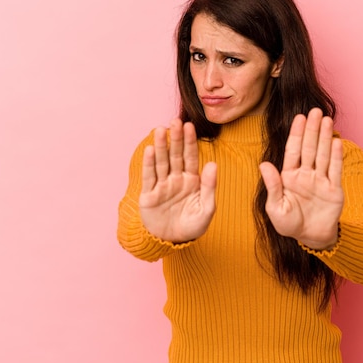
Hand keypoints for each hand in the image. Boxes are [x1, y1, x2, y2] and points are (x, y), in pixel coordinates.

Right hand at [139, 119, 216, 242]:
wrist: (172, 241)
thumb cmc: (192, 226)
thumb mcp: (206, 210)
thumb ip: (209, 187)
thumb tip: (212, 164)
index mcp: (192, 180)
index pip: (191, 157)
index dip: (190, 142)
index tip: (190, 126)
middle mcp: (176, 179)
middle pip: (176, 155)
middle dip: (176, 138)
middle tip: (175, 121)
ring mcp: (162, 185)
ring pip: (162, 162)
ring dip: (161, 146)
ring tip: (160, 129)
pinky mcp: (149, 194)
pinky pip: (150, 176)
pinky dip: (149, 163)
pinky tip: (150, 149)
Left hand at [259, 108, 343, 249]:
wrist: (310, 237)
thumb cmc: (289, 224)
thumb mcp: (275, 207)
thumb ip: (272, 186)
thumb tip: (263, 164)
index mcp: (289, 176)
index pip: (293, 151)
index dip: (296, 134)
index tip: (299, 118)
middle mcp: (306, 174)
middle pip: (309, 148)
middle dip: (312, 130)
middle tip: (315, 111)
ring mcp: (320, 180)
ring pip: (323, 154)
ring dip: (325, 137)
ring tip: (327, 120)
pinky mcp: (334, 189)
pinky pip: (335, 170)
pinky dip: (336, 156)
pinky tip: (337, 142)